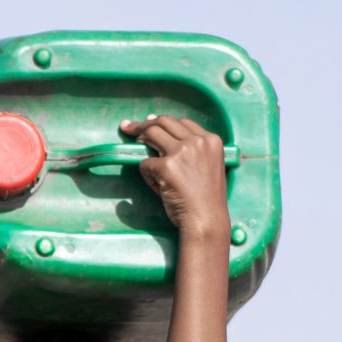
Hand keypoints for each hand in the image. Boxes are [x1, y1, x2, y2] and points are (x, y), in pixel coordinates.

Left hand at [121, 113, 230, 242]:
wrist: (206, 219)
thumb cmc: (206, 199)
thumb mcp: (208, 166)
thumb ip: (191, 150)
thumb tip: (158, 132)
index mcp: (212, 140)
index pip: (182, 122)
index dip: (163, 123)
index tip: (151, 123)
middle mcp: (198, 141)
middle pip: (165, 122)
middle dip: (144, 123)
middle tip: (129, 128)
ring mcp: (182, 152)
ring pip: (152, 133)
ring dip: (139, 138)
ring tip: (133, 145)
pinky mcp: (166, 166)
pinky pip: (145, 163)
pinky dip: (146, 174)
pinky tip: (156, 185)